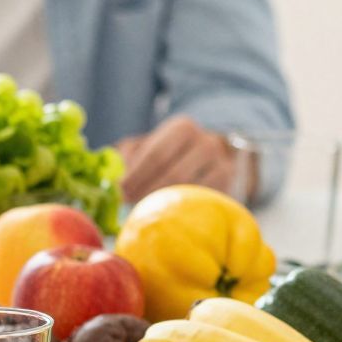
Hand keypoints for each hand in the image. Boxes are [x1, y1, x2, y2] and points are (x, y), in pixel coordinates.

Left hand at [115, 115, 238, 201]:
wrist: (216, 156)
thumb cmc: (174, 153)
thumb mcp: (151, 144)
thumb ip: (130, 154)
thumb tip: (113, 172)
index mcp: (182, 128)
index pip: (155, 154)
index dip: (135, 175)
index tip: (119, 191)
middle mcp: (205, 142)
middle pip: (171, 173)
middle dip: (145, 191)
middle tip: (127, 205)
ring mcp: (221, 163)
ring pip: (188, 188)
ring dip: (163, 202)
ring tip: (143, 210)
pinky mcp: (228, 185)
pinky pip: (202, 199)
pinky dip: (182, 208)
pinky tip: (169, 213)